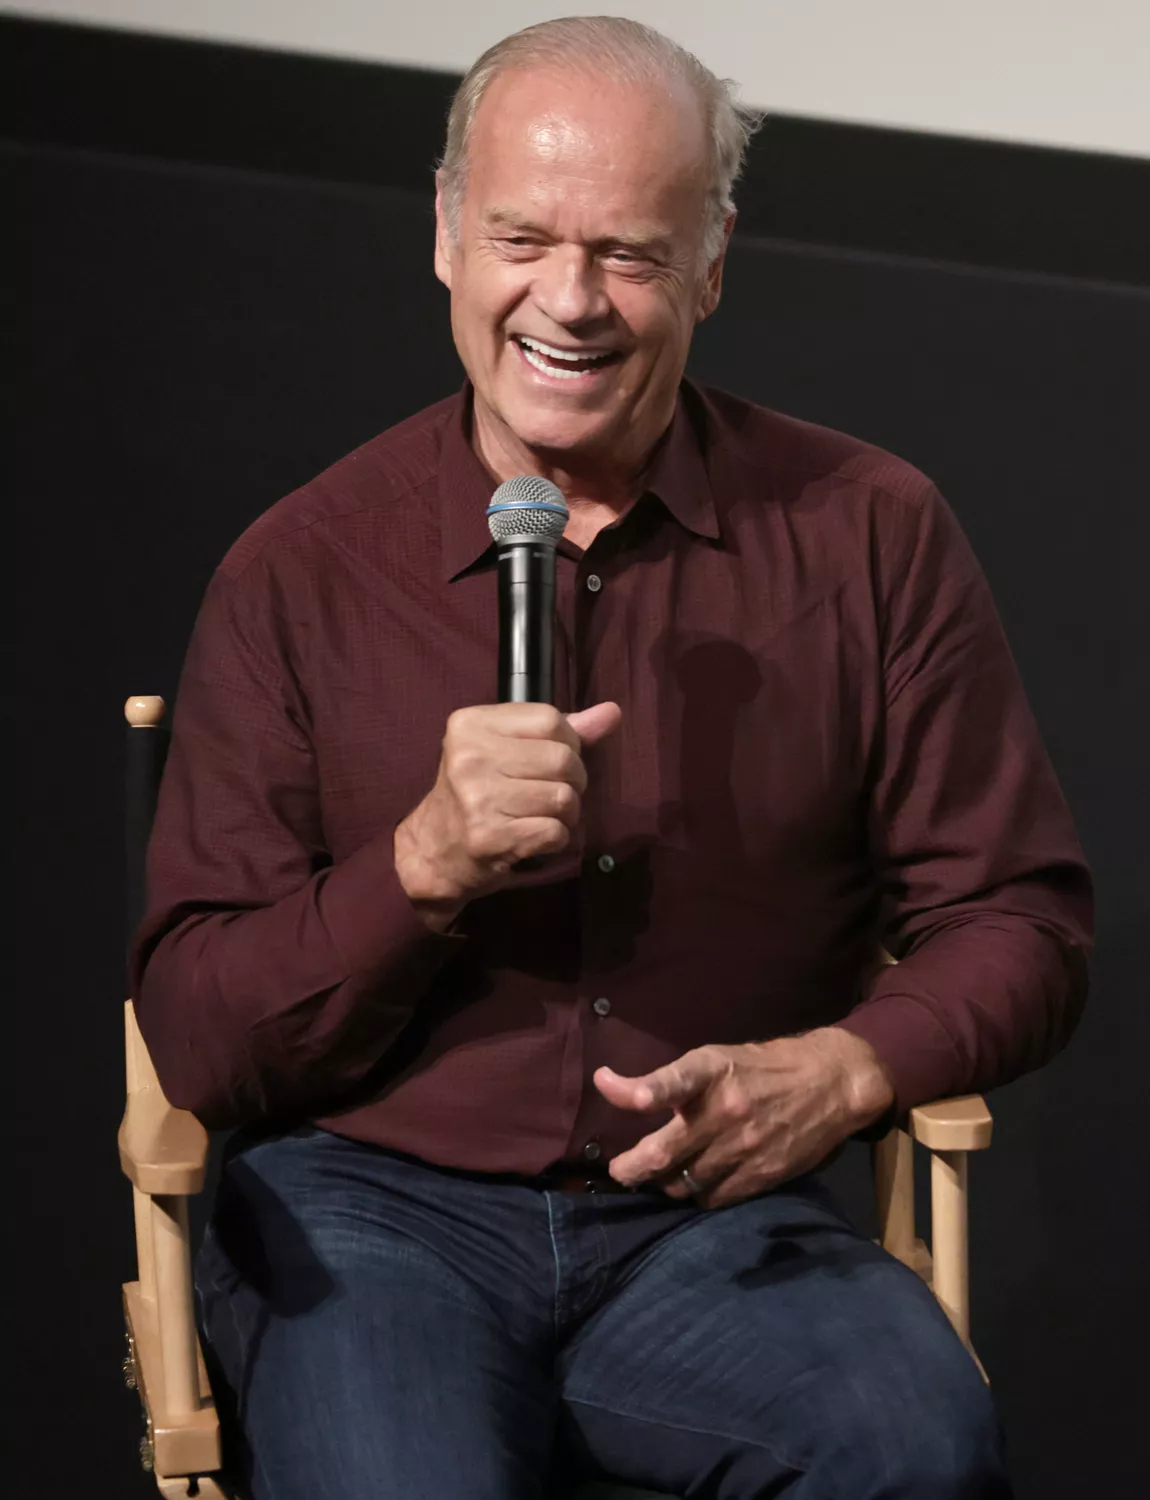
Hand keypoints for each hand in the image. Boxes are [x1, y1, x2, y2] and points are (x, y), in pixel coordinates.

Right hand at [395, 700, 621, 925]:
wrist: (433, 852)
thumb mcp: (505, 750)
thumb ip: (559, 731)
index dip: (566, 743)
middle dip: (572, 781)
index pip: (550, 720)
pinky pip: (555, 832)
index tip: (550, 762)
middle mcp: (469, 757)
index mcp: (471, 724)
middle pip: (563, 759)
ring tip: (542, 816)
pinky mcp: (490, 837)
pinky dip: (556, 839)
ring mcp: (477, 799)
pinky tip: (535, 838)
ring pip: (564, 798)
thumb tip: (612, 712)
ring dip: (566, 814)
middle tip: (550, 794)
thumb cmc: (476, 795)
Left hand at [596, 1028, 894, 1208]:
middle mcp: (726, 1110)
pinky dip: (697, 1194)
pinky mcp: (761, 1175)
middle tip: (619, 1171)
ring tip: (659, 1175)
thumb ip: (682, 1082)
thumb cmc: (764, 1067)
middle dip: (632, 1167)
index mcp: (713, 1071)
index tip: (604, 1083)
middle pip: (664, 1154)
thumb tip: (633, 1100)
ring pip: (683, 1183)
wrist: (831, 1084)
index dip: (637, 1089)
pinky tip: (694, 1184)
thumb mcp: (721, 1058)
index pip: (671, 1081)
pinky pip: (712, 1198)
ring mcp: (743, 1147)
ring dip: (665, 1182)